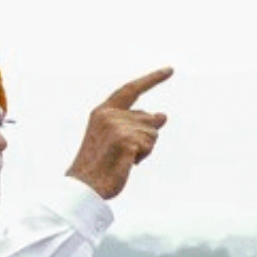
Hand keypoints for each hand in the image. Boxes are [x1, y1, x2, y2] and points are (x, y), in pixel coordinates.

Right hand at [66, 67, 171, 199]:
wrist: (85, 186)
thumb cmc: (101, 165)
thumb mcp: (118, 138)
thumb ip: (137, 124)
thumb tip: (163, 115)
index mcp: (103, 111)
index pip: (132, 89)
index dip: (152, 79)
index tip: (171, 70)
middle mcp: (110, 114)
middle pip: (149, 118)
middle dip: (145, 137)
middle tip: (122, 153)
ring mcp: (118, 127)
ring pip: (152, 133)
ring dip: (144, 149)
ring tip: (122, 158)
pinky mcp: (126, 141)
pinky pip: (149, 145)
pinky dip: (142, 156)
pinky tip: (126, 163)